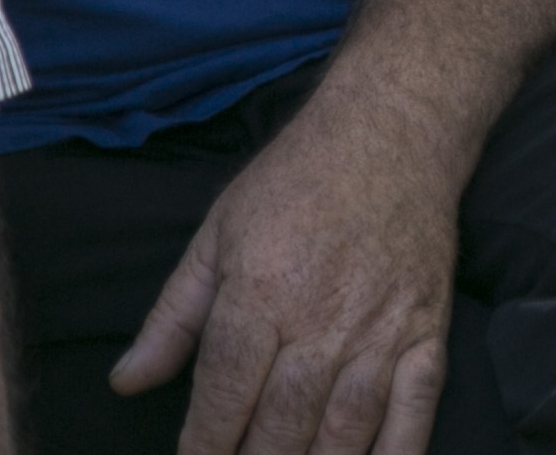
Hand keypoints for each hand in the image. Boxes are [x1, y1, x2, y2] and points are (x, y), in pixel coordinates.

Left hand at [109, 87, 460, 454]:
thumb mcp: (218, 234)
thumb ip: (173, 316)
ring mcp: (382, 329)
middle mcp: (322, 317)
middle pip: (280, 423)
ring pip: (343, 430)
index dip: (203, 445)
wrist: (393, 131)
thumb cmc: (297, 180)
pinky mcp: (428, 332)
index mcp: (262, 290)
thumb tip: (127, 382)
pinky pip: (414, 411)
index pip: (224, 392)